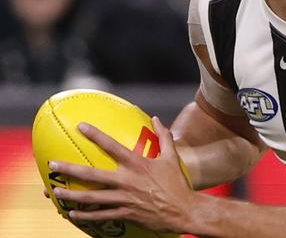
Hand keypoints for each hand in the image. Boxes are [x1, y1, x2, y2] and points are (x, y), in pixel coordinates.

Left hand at [48, 116, 194, 233]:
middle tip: (53, 165)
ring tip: (55, 191)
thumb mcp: (172, 157)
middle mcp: (127, 181)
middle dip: (70, 169)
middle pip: (92, 175)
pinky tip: (72, 214)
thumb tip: (156, 119)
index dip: (96, 135)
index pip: (112, 146)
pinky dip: (85, 215)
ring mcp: (124, 199)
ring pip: (91, 198)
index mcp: (137, 164)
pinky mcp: (125, 214)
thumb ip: (164, 136)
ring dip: (71, 195)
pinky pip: (100, 215)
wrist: (183, 210)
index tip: (81, 126)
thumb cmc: (177, 183)